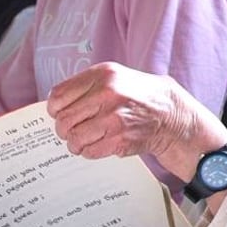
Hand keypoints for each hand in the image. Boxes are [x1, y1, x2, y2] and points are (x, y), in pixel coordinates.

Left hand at [46, 62, 226, 180]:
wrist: (171, 114)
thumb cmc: (138, 96)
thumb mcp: (114, 77)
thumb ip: (86, 86)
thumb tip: (55, 104)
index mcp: (103, 75)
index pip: (59, 96)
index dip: (54, 109)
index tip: (58, 113)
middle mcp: (107, 94)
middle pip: (63, 120)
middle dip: (64, 129)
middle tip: (71, 130)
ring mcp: (114, 118)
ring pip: (74, 138)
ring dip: (75, 143)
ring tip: (83, 140)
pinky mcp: (120, 139)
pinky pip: (90, 151)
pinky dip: (89, 151)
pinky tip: (97, 145)